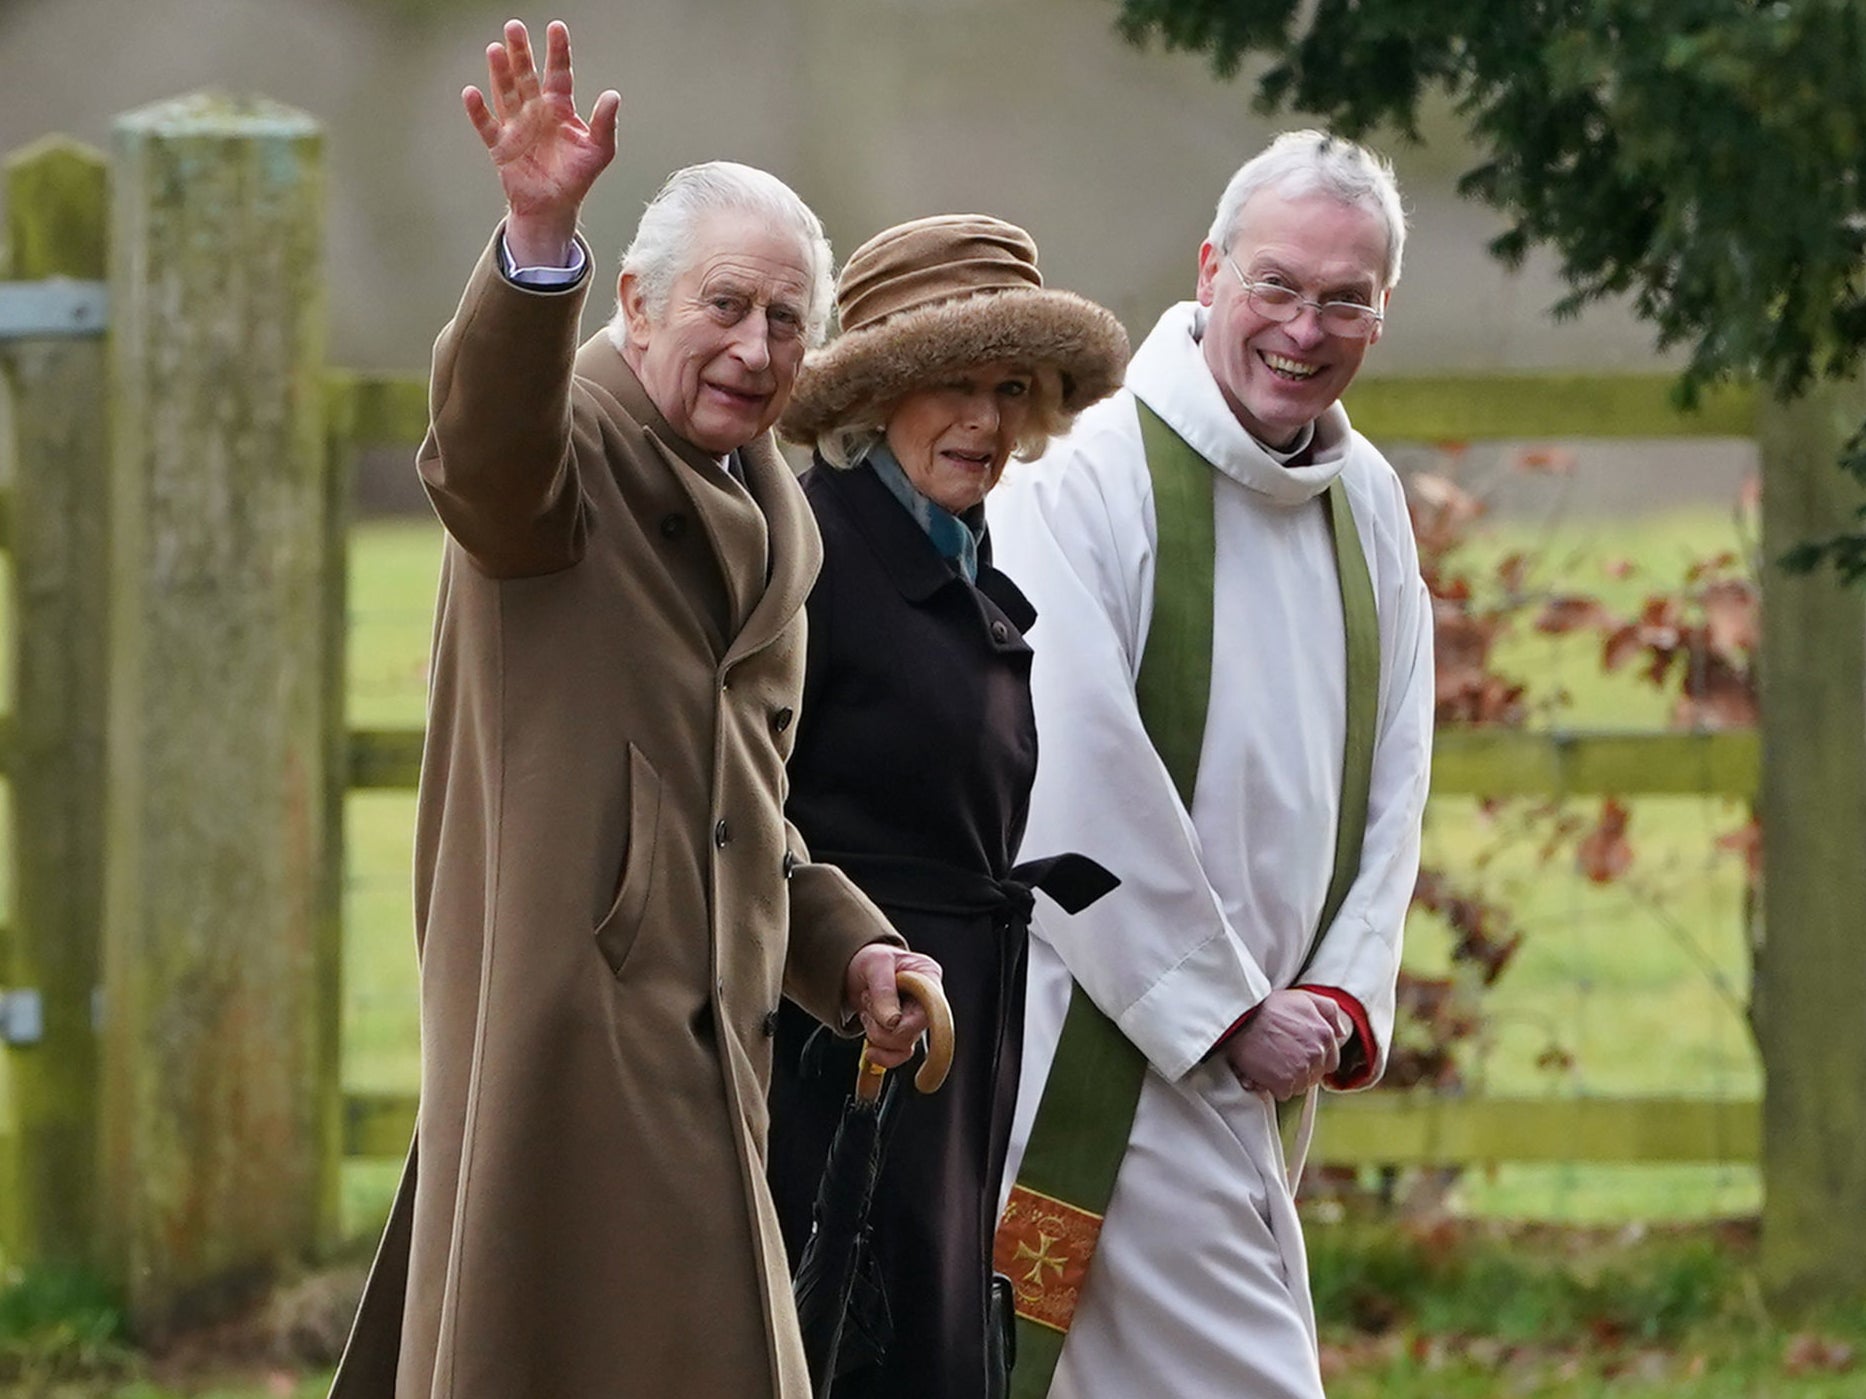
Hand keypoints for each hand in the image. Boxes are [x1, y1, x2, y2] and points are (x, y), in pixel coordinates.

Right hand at [462, 19, 619, 266]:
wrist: (554, 206)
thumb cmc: (577, 176)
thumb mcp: (599, 150)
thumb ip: (605, 123)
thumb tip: (613, 95)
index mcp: (559, 108)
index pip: (559, 73)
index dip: (558, 51)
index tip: (556, 27)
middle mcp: (535, 110)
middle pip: (527, 76)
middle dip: (521, 53)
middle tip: (514, 26)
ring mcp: (516, 125)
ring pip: (506, 93)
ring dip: (500, 73)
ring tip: (495, 50)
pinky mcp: (500, 145)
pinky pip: (487, 125)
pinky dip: (478, 111)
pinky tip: (472, 93)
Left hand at [842, 945, 942, 1068]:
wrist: (856, 970)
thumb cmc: (871, 960)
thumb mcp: (875, 964)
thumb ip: (884, 990)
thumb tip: (892, 1022)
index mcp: (929, 977)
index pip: (932, 1009)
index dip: (910, 1021)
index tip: (890, 1020)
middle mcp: (927, 1002)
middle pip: (913, 1032)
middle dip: (883, 1027)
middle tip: (868, 1005)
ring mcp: (915, 1020)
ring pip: (903, 1046)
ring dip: (877, 1036)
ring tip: (867, 1013)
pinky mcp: (903, 1034)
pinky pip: (898, 1056)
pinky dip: (880, 1054)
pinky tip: (869, 1043)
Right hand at [1223, 989, 1352, 1100]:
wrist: (1238, 1019)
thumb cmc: (1268, 1007)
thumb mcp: (1303, 997)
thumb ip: (1329, 1010)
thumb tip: (1342, 1032)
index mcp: (1325, 1034)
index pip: (1331, 1061)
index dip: (1315, 1059)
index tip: (1298, 1053)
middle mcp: (1317, 1053)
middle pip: (1315, 1075)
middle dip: (1302, 1070)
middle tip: (1282, 1056)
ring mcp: (1301, 1069)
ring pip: (1301, 1086)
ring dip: (1288, 1079)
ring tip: (1272, 1063)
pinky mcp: (1283, 1082)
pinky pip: (1284, 1094)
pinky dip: (1274, 1087)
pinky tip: (1264, 1072)